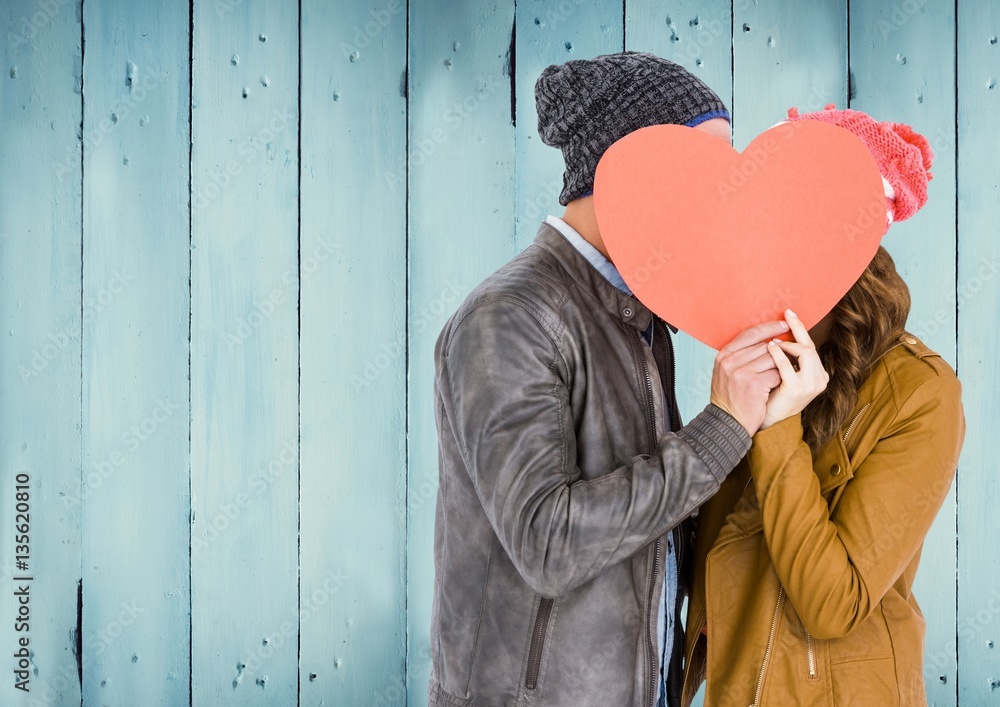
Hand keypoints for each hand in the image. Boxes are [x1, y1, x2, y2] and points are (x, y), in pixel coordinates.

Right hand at [710, 320, 786, 435]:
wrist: (726, 424)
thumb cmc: (729, 398)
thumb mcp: (725, 373)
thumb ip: (739, 356)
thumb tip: (765, 341)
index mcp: (723, 355)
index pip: (750, 334)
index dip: (769, 328)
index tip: (783, 325)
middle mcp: (730, 361)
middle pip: (764, 346)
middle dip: (779, 350)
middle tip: (791, 353)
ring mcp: (742, 372)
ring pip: (773, 359)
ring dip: (782, 365)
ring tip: (786, 371)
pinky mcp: (755, 384)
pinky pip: (777, 374)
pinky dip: (781, 379)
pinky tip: (780, 385)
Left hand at [759, 309, 829, 429]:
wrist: (765, 421)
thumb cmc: (771, 396)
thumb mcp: (782, 374)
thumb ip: (786, 358)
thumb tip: (775, 332)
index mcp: (817, 374)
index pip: (810, 346)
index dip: (800, 330)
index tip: (789, 315)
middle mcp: (819, 379)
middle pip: (810, 346)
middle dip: (798, 328)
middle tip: (787, 313)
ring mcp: (810, 385)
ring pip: (805, 353)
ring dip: (788, 343)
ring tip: (772, 340)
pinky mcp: (797, 389)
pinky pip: (787, 366)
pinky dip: (778, 355)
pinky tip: (769, 347)